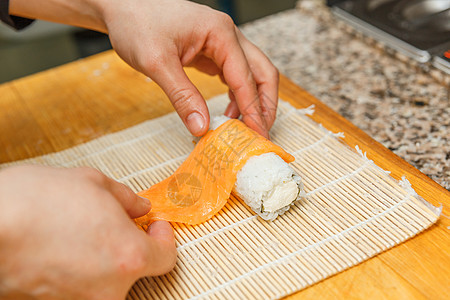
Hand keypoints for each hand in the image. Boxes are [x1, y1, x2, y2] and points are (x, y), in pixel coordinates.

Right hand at [0, 166, 175, 299]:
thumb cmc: (35, 203)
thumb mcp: (92, 183)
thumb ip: (126, 199)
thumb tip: (140, 207)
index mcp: (128, 257)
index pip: (166, 258)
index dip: (164, 238)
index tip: (154, 226)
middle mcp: (109, 290)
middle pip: (134, 269)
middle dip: (126, 244)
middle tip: (109, 220)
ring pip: (105, 279)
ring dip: (100, 257)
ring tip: (76, 231)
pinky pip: (78, 288)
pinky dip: (78, 270)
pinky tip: (60, 248)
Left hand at [10, 0, 278, 137]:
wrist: (122, 7)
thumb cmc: (137, 25)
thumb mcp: (157, 63)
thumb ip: (182, 96)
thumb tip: (201, 127)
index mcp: (220, 34)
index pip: (246, 78)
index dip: (253, 109)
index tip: (257, 135)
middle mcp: (228, 36)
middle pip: (261, 72)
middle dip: (265, 104)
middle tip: (260, 133)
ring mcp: (221, 42)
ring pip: (252, 73)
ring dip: (253, 100)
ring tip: (245, 127)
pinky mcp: (212, 50)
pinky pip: (234, 74)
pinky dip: (237, 94)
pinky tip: (229, 111)